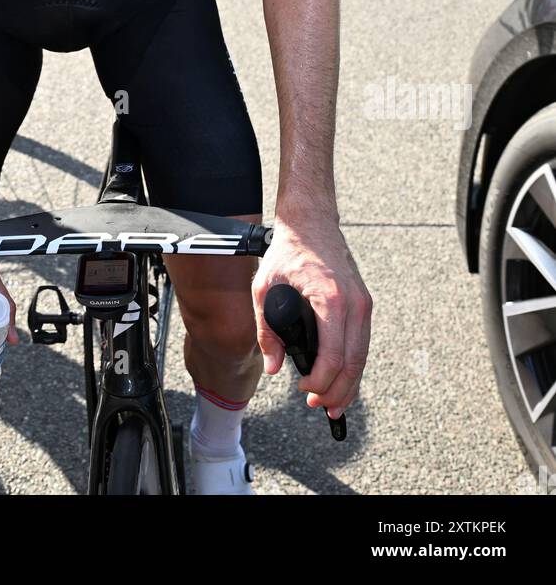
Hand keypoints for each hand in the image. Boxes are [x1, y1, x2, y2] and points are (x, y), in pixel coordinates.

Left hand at [252, 213, 371, 418]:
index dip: (320, 381)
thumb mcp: (265, 287)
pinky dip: (354, 366)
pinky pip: (362, 343)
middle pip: (353, 362)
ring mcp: (363, 303)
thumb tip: (272, 366)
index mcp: (330, 299)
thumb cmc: (288, 251)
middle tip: (319, 406)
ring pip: (362, 356)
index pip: (333, 356)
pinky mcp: (363, 303)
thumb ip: (266, 329)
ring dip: (349, 384)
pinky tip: (344, 381)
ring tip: (333, 404)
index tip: (304, 389)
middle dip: (337, 391)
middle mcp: (354, 303)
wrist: (311, 222)